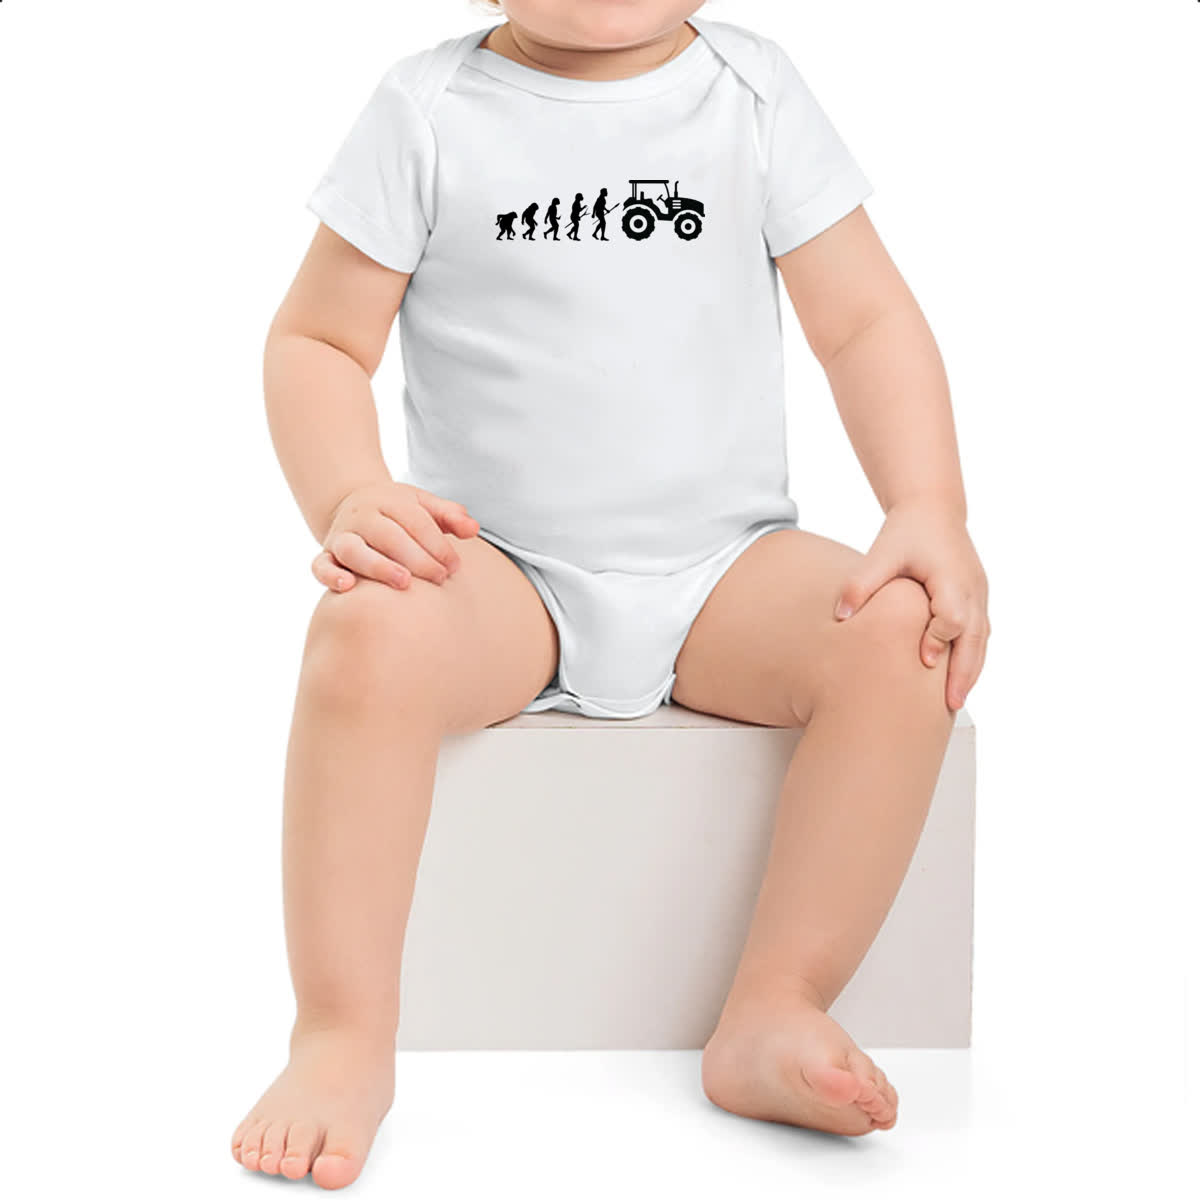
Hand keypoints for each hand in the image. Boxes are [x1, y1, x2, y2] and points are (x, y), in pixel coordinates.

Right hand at [312, 481, 479, 592]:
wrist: (353, 506)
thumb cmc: (398, 513)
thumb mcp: (423, 506)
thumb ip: (449, 515)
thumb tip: (473, 529)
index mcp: (389, 501)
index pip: (415, 521)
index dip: (437, 543)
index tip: (455, 566)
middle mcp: (362, 516)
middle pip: (388, 535)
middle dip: (417, 558)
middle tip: (440, 578)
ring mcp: (342, 536)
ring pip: (354, 550)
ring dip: (379, 566)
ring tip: (404, 582)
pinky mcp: (326, 555)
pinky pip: (320, 565)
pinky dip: (330, 576)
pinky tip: (348, 587)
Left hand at [832, 499, 989, 711]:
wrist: (933, 510)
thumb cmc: (906, 532)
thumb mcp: (881, 553)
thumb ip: (862, 583)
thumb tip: (840, 616)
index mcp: (952, 577)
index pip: (952, 617)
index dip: (939, 639)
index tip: (924, 660)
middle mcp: (973, 588)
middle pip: (975, 637)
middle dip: (964, 672)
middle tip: (950, 705)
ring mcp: (979, 595)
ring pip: (981, 640)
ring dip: (971, 671)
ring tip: (955, 703)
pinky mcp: (977, 599)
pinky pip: (979, 634)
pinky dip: (971, 658)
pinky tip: (956, 681)